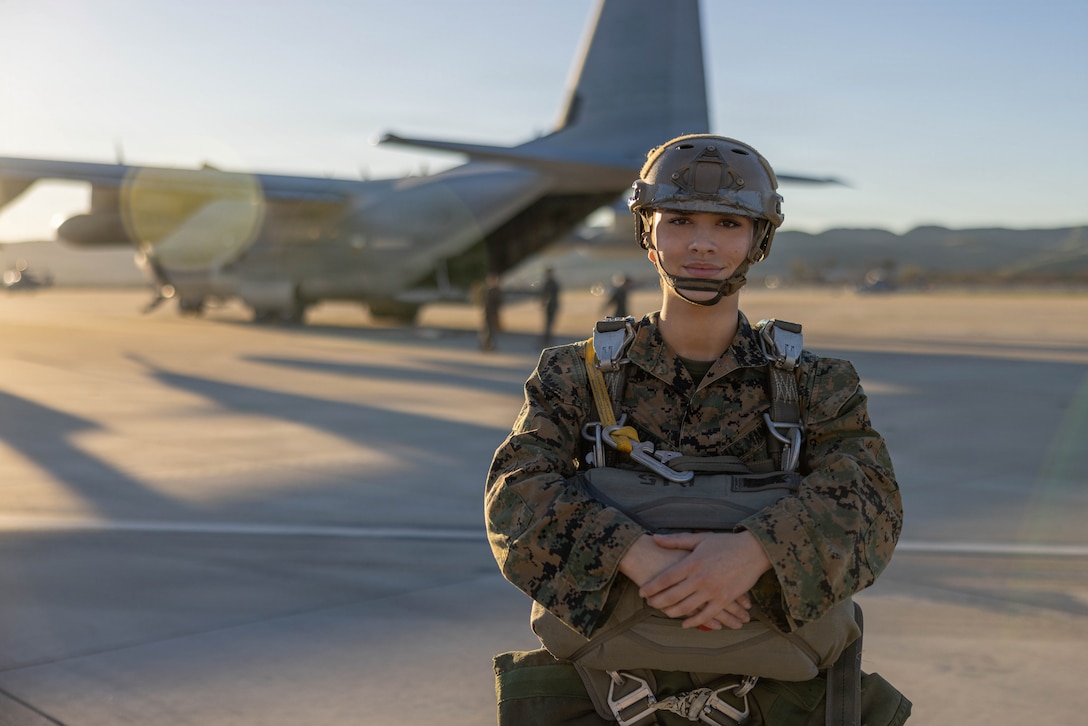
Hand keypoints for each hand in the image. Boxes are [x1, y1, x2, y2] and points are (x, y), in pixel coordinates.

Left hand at [638, 531, 771, 630]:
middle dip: (657, 602)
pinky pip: (706, 615)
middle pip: (672, 595)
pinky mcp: (724, 600)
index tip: (642, 592)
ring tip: (663, 611)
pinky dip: (694, 622)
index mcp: (692, 562)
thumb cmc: (725, 543)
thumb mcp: (700, 539)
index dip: (652, 587)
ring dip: (672, 612)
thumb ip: (676, 540)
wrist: (753, 551)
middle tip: (649, 604)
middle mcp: (700, 578)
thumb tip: (655, 538)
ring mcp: (712, 591)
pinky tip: (684, 624)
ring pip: (686, 608)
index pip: (666, 578)